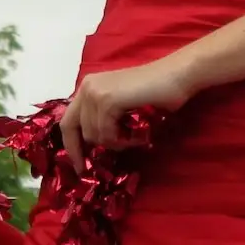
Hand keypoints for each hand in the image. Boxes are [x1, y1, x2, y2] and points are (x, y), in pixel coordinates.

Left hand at [60, 55, 194, 172]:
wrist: (176, 76)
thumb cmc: (155, 91)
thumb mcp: (120, 105)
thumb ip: (102, 118)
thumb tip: (91, 148)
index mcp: (88, 86)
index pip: (68, 122)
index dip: (72, 147)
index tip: (80, 168)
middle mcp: (87, 87)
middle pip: (76, 131)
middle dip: (90, 149)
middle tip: (108, 159)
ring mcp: (96, 93)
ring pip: (94, 136)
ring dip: (115, 143)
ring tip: (134, 136)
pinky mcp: (108, 100)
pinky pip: (107, 135)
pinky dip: (123, 141)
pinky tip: (137, 134)